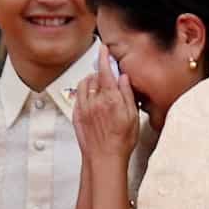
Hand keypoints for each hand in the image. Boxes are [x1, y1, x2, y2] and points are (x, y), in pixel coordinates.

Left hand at [72, 47, 138, 163]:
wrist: (104, 158)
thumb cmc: (121, 141)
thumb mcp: (132, 116)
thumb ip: (127, 94)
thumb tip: (123, 77)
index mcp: (110, 98)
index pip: (105, 71)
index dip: (104, 57)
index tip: (103, 49)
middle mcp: (94, 100)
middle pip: (94, 76)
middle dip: (100, 70)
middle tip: (106, 71)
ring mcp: (83, 107)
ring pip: (83, 84)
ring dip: (90, 80)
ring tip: (98, 84)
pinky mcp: (76, 115)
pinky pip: (78, 96)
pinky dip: (84, 91)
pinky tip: (91, 97)